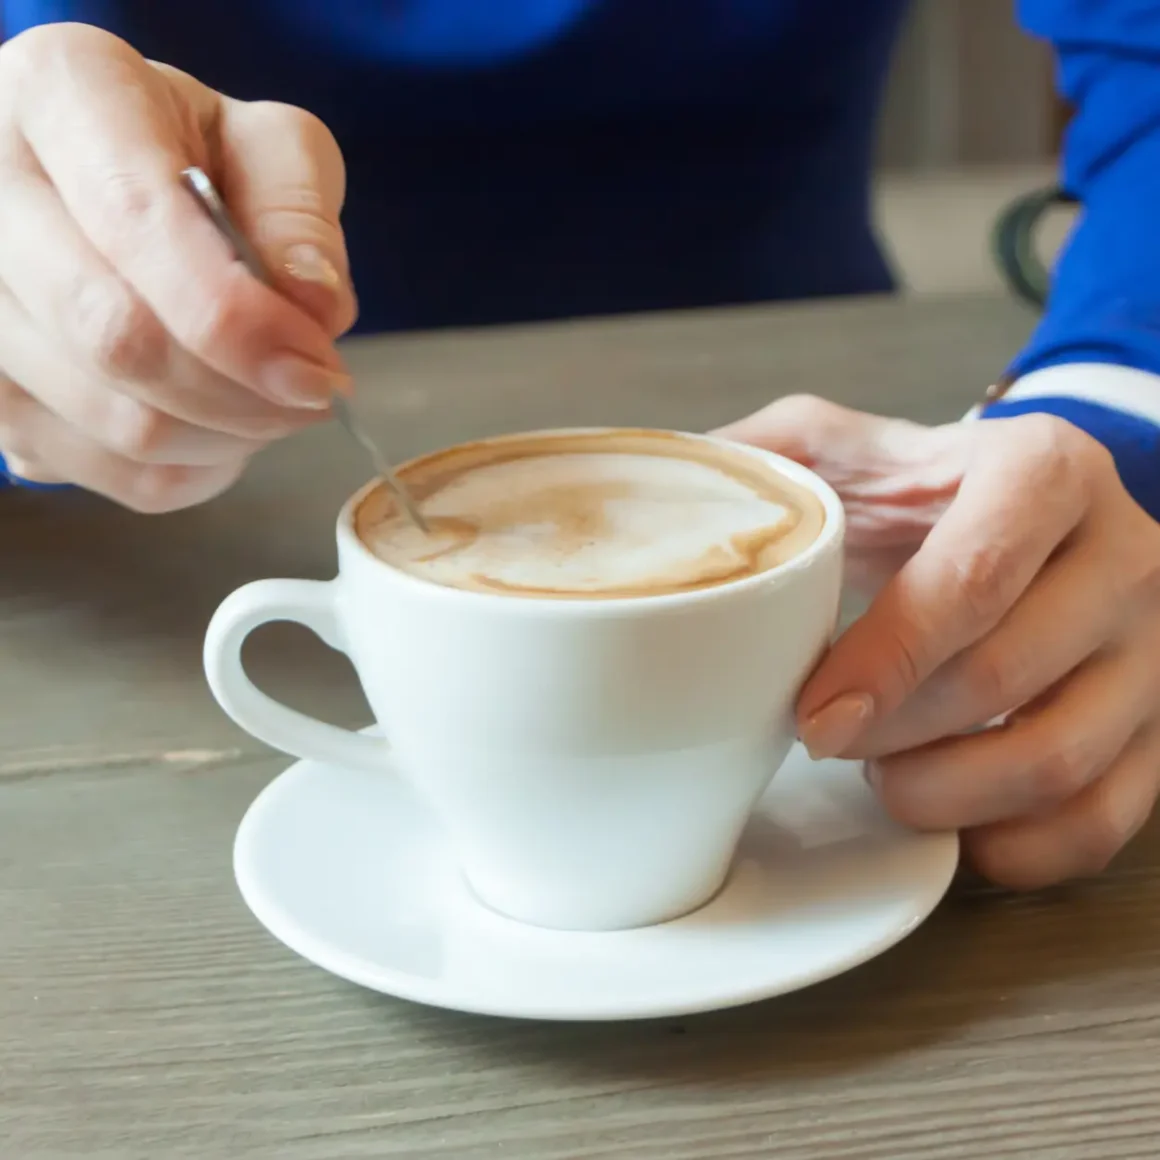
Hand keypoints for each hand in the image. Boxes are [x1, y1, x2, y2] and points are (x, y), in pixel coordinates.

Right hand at [0, 23, 357, 510]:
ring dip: (225, 436)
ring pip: (112, 420)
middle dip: (243, 392)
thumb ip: (300, 217)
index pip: (139, 228)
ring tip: (272, 400)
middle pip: (116, 339)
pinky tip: (220, 426)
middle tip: (312, 392)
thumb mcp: (271, 146)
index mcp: (62, 94)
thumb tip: (315, 308)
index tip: (318, 370)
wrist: (118, 180)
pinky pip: (103, 472)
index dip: (242, 323)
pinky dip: (188, 469)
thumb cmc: (197, 157)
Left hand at [717, 395, 1159, 888]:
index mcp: (1044, 470)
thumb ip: (762, 457)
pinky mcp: (1158, 724)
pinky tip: (951, 825)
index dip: (884, 661)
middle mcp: (1123, 555)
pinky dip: (1016, 845)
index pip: (969, 580)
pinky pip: (1105, 818)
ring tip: (884, 775)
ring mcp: (1152, 648)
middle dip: (895, 732)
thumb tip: (663, 489)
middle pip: (1006, 675)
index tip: (812, 715)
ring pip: (1061, 759)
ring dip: (947, 793)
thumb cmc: (918, 488)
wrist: (1029, 517)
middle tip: (825, 742)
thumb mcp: (843, 445)